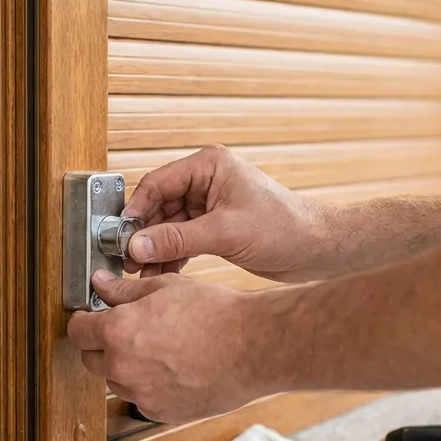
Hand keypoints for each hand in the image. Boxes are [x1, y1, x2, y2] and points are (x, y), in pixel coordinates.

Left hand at [66, 270, 272, 423]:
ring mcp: (141, 394)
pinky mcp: (161, 412)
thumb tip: (101, 285)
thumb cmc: (216, 314)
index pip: (77, 331)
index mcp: (117, 333)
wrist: (253, 348)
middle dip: (102, 345)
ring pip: (117, 381)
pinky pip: (142, 398)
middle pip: (91, 360)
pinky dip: (149, 386)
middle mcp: (123, 368)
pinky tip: (174, 368)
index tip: (90, 319)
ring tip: (160, 348)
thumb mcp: (165, 288)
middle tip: (127, 330)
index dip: (83, 322)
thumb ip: (124, 291)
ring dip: (126, 367)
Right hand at [121, 145, 329, 281]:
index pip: (157, 183)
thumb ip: (177, 239)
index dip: (136, 210)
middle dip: (144, 234)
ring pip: (167, 226)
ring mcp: (209, 205)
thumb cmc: (286, 227)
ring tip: (143, 272)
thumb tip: (137, 245)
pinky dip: (170, 256)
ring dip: (155, 249)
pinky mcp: (214, 228)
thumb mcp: (225, 233)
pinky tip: (161, 274)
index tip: (121, 236)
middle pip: (158, 206)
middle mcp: (206, 181)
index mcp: (209, 165)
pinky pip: (181, 240)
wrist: (319, 250)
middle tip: (129, 259)